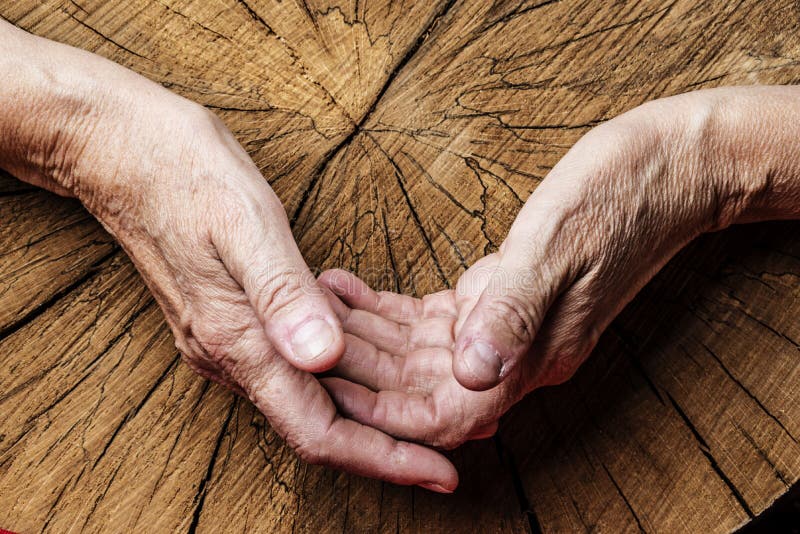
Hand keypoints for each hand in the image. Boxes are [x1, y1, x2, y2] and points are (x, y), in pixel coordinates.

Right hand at [0, 21, 456, 489]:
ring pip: (315, 393)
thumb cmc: (183, 176)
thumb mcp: (242, 223)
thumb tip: (322, 357)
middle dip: (392, 440)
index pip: (318, 431)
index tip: (441, 473)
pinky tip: (381, 350)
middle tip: (459, 437)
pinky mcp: (240, 318)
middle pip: (322, 424)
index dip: (383, 459)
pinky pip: (301, 358)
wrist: (124, 154)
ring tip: (435, 399)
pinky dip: (346, 364)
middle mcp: (234, 355)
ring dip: (374, 405)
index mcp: (238, 341)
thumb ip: (282, 293)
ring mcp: (234, 338)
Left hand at [320, 86, 799, 450]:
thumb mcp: (557, 247)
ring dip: (365, 336)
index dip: (382, 410)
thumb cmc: (620, 198)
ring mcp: (510, 324)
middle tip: (300, 339)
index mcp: (536, 354)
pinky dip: (389, 308)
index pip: (448, 412)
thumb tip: (471, 375)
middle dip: (358, 367)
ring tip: (312, 308)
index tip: (327, 388)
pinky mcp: (501, 293)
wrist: (668, 168)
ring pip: (420, 353)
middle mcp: (519, 351)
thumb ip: (512, 312)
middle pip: (421, 385)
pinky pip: (433, 318)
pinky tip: (352, 288)